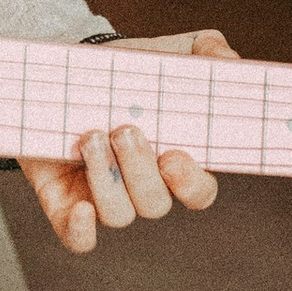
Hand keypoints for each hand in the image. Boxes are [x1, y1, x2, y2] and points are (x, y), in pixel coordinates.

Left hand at [22, 29, 231, 255]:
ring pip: (119, 215)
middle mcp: (142, 185)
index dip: (191, 184)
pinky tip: (81, 208)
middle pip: (155, 203)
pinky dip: (81, 230)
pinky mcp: (65, 203)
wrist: (64, 73)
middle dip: (140, 171)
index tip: (174, 156)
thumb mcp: (167, 53)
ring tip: (91, 137)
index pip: (199, 192)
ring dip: (107, 181)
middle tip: (124, 130)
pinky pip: (78, 239)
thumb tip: (227, 60)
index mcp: (173, 160)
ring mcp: (104, 197)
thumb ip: (205, 51)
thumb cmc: (126, 71)